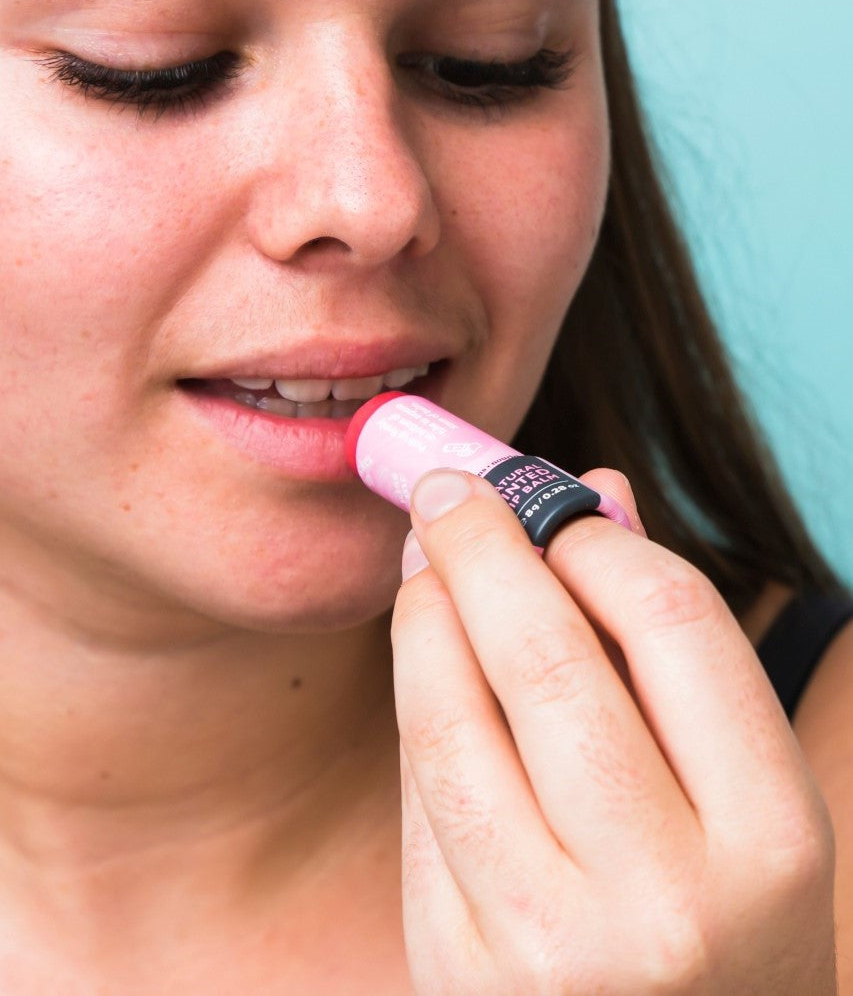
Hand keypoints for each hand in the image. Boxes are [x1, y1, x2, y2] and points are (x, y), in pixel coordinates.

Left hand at [391, 468, 836, 994]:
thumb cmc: (731, 920)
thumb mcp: (746, 798)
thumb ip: (671, 648)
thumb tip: (593, 499)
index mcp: (769, 842)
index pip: (671, 623)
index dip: (593, 539)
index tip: (548, 497)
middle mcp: (663, 904)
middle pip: (546, 662)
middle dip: (483, 549)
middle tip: (448, 489)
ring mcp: (548, 952)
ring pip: (453, 727)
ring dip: (423, 618)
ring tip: (423, 563)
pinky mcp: (457, 974)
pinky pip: (423, 801)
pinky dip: (417, 709)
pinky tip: (424, 660)